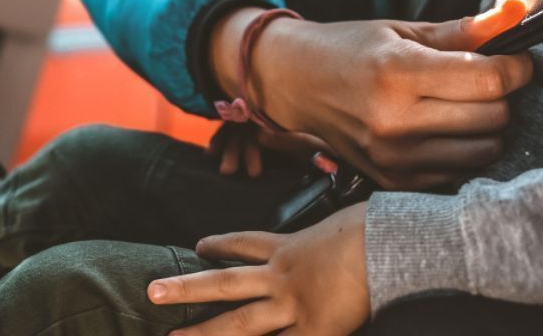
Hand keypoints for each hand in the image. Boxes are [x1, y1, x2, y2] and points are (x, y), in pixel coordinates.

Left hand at [148, 203, 369, 335]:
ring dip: (204, 334)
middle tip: (153, 291)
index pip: (246, 243)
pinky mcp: (314, 331)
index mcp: (291, 247)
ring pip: (239, 324)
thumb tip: (346, 229)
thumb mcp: (345, 219)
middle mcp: (282, 276)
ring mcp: (293, 307)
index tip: (199, 245)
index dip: (221, 245)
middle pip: (225, 282)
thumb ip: (333, 232)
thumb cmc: (375, 226)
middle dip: (187, 288)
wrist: (389, 244)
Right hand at [211, 8, 533, 189]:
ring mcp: (395, 158)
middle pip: (494, 116)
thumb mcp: (404, 31)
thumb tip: (516, 12)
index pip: (489, 80)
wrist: (297, 85)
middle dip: (501, 94)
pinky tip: (441, 128)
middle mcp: (395, 121)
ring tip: (461, 103)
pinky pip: (460, 170)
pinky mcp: (396, 181)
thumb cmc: (351, 50)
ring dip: (486, 125)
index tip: (513, 58)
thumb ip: (464, 31)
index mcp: (398, 73)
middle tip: (483, 78)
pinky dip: (462, 149)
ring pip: (485, 149)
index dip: (515, 66)